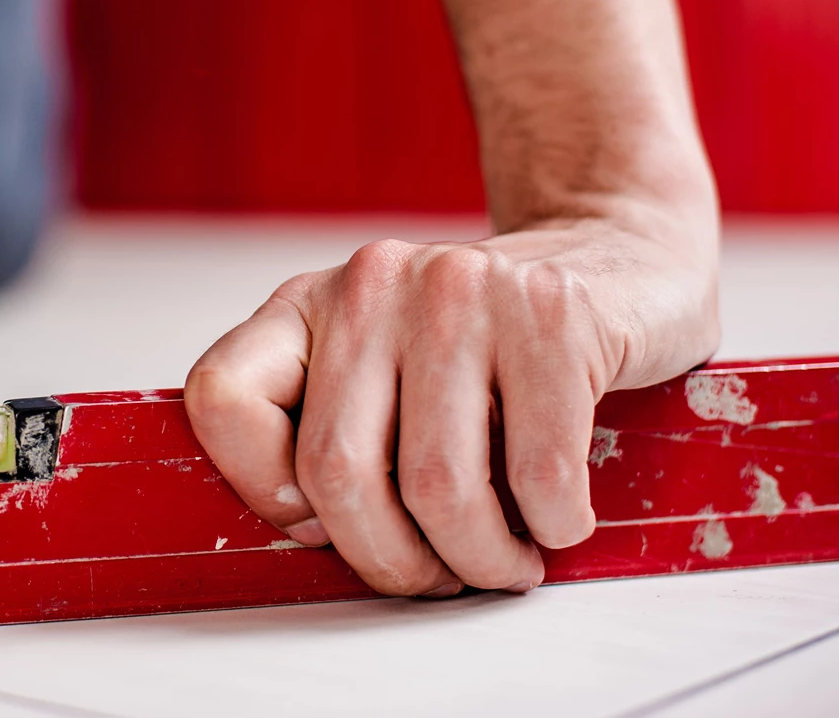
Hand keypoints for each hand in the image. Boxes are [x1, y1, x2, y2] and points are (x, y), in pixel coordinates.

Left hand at [185, 216, 717, 595]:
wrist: (616, 259)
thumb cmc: (487, 352)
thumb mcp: (382, 370)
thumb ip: (330, 432)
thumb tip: (307, 535)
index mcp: (307, 304)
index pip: (222, 397)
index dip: (262, 488)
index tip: (323, 524)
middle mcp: (371, 284)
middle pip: (336, 469)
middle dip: (390, 560)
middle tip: (435, 579)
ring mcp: (461, 290)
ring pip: (438, 487)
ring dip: (478, 560)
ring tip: (504, 561)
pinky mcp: (552, 316)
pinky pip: (538, 474)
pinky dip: (552, 525)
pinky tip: (557, 515)